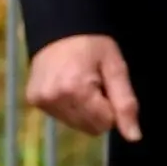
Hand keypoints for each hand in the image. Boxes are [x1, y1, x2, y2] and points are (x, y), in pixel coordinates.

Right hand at [25, 34, 141, 140]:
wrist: (59, 28)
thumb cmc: (92, 45)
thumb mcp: (115, 67)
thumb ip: (125, 103)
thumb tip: (133, 137)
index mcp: (76, 89)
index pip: (105, 123)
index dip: (110, 106)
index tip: (105, 85)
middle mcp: (54, 98)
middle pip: (89, 127)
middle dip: (96, 110)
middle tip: (92, 84)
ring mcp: (41, 100)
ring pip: (75, 124)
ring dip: (82, 110)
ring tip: (78, 83)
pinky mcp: (33, 100)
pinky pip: (59, 117)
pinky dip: (66, 106)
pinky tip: (65, 87)